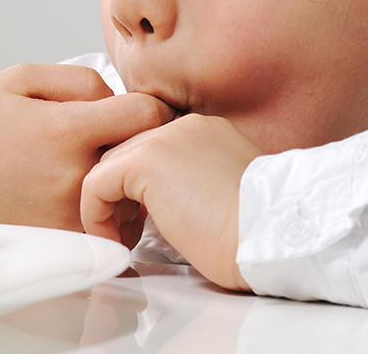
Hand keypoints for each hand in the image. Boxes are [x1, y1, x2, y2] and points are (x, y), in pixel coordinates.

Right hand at [0, 63, 173, 231]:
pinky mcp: (58, 243)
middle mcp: (71, 178)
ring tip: (92, 166)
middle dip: (140, 143)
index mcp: (63, 130)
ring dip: (125, 180)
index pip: (148, 115)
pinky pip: (108, 227)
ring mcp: (66, 217)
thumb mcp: (18, 78)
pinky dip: (106, 210)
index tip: (140, 109)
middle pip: (145, 158)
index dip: (154, 106)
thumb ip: (80, 80)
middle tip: (118, 137)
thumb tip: (121, 99)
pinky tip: (80, 193)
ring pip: (132, 198)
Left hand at [81, 114, 260, 290]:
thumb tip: (156, 202)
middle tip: (127, 234)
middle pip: (123, 155)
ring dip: (105, 208)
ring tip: (122, 240)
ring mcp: (163, 138)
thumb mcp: (219, 197)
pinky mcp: (145, 162)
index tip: (141, 223)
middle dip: (118, 197)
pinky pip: (95, 184)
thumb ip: (186, 186)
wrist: (272, 240)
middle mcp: (182, 126)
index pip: (148, 150)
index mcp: (204, 131)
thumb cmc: (255, 235)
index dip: (136, 189)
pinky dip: (95, 215)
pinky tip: (116, 240)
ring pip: (106, 167)